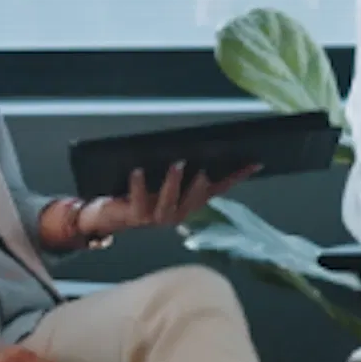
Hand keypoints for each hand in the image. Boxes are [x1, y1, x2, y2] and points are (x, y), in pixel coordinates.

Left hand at [42, 163, 247, 248]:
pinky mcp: (135, 216)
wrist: (106, 214)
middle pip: (194, 200)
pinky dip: (138, 185)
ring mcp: (156, 217)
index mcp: (188, 203)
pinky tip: (137, 170)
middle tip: (204, 168)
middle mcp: (176, 213)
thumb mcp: (162, 176)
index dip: (236, 177)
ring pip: (169, 202)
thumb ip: (180, 166)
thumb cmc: (136, 193)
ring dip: (173, 184)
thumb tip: (195, 143)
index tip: (254, 162)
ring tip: (176, 165)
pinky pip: (138, 201)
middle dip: (199, 185)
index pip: (218, 189)